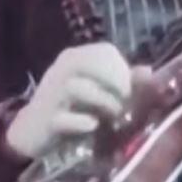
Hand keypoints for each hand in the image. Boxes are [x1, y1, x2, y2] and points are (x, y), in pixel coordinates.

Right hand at [6, 42, 149, 158]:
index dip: (122, 69)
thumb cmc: (72, 107)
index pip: (104, 51)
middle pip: (90, 62)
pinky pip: (63, 118)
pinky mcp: (46, 120)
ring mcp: (51, 94)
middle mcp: (61, 70)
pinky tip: (92, 126)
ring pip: (76, 87)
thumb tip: (149, 71)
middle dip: (115, 81)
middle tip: (126, 101)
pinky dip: (80, 121)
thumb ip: (123, 80)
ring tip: (114, 116)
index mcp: (75, 57)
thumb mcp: (98, 91)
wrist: (32, 131)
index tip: (130, 90)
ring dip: (102, 102)